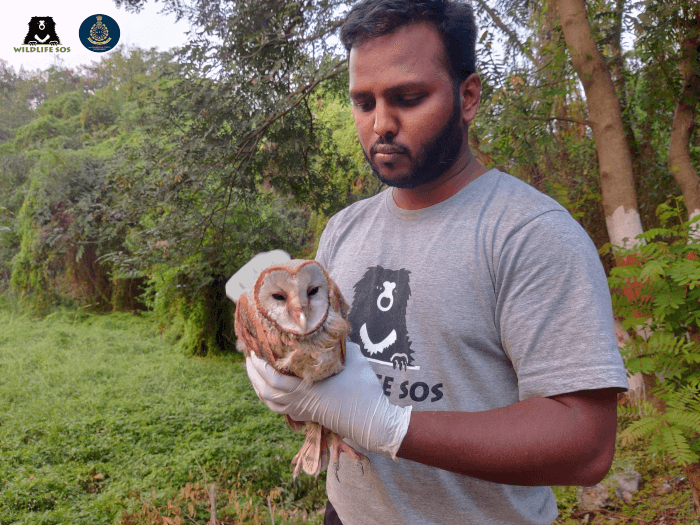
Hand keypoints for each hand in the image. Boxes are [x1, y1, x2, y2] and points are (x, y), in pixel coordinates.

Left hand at [246, 341, 411, 459]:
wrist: (374, 422)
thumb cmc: (365, 390)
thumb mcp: (354, 359)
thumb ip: (339, 345)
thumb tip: (331, 330)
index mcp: (306, 388)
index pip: (272, 378)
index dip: (259, 365)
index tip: (253, 350)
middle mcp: (299, 401)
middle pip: (265, 390)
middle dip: (253, 373)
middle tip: (248, 356)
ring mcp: (302, 411)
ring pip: (270, 402)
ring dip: (258, 386)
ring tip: (254, 370)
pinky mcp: (307, 417)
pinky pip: (279, 409)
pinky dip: (269, 398)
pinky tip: (269, 388)